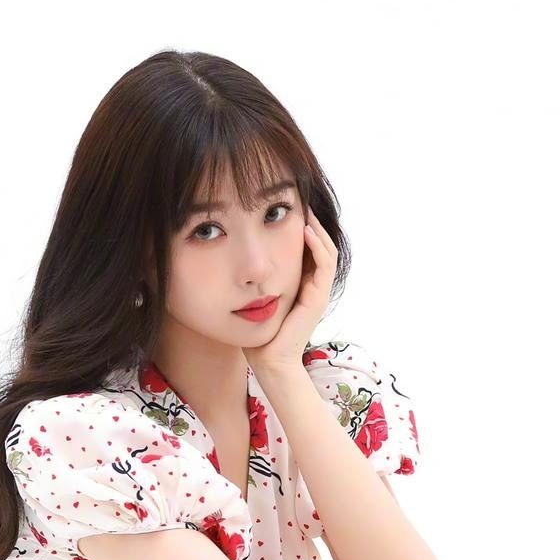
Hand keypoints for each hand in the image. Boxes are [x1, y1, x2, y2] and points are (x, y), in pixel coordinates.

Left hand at [241, 207, 337, 375]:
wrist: (268, 360)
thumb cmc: (256, 333)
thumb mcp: (251, 296)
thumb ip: (251, 278)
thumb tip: (232, 253)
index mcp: (300, 283)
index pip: (307, 247)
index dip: (300, 225)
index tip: (285, 206)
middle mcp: (312, 285)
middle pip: (320, 244)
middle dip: (311, 220)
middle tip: (298, 199)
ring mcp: (318, 291)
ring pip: (326, 250)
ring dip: (317, 228)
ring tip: (304, 209)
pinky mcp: (318, 297)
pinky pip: (324, 264)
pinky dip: (317, 246)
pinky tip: (305, 230)